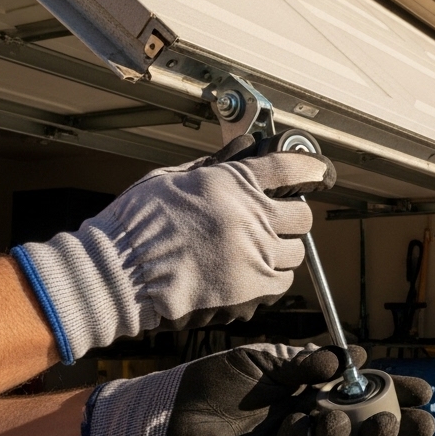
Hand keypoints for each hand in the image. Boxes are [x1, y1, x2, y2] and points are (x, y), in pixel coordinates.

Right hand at [10, 134, 335, 363]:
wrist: (117, 274)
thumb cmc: (135, 225)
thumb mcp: (172, 178)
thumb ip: (215, 164)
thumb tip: (245, 147)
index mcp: (230, 183)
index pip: (289, 168)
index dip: (310, 168)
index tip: (317, 172)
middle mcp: (248, 217)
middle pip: (301, 214)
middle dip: (292, 214)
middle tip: (275, 217)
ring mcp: (252, 254)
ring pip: (296, 251)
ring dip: (282, 248)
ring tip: (258, 248)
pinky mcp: (250, 289)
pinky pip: (283, 280)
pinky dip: (274, 276)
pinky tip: (253, 271)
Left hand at [82, 344, 434, 435]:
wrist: (175, 399)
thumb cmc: (223, 378)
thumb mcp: (273, 359)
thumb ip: (310, 362)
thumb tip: (354, 360)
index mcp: (319, 402)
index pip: (367, 405)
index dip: (396, 400)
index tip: (421, 392)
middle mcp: (311, 433)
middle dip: (389, 432)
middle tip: (404, 419)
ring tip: (332, 415)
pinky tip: (297, 426)